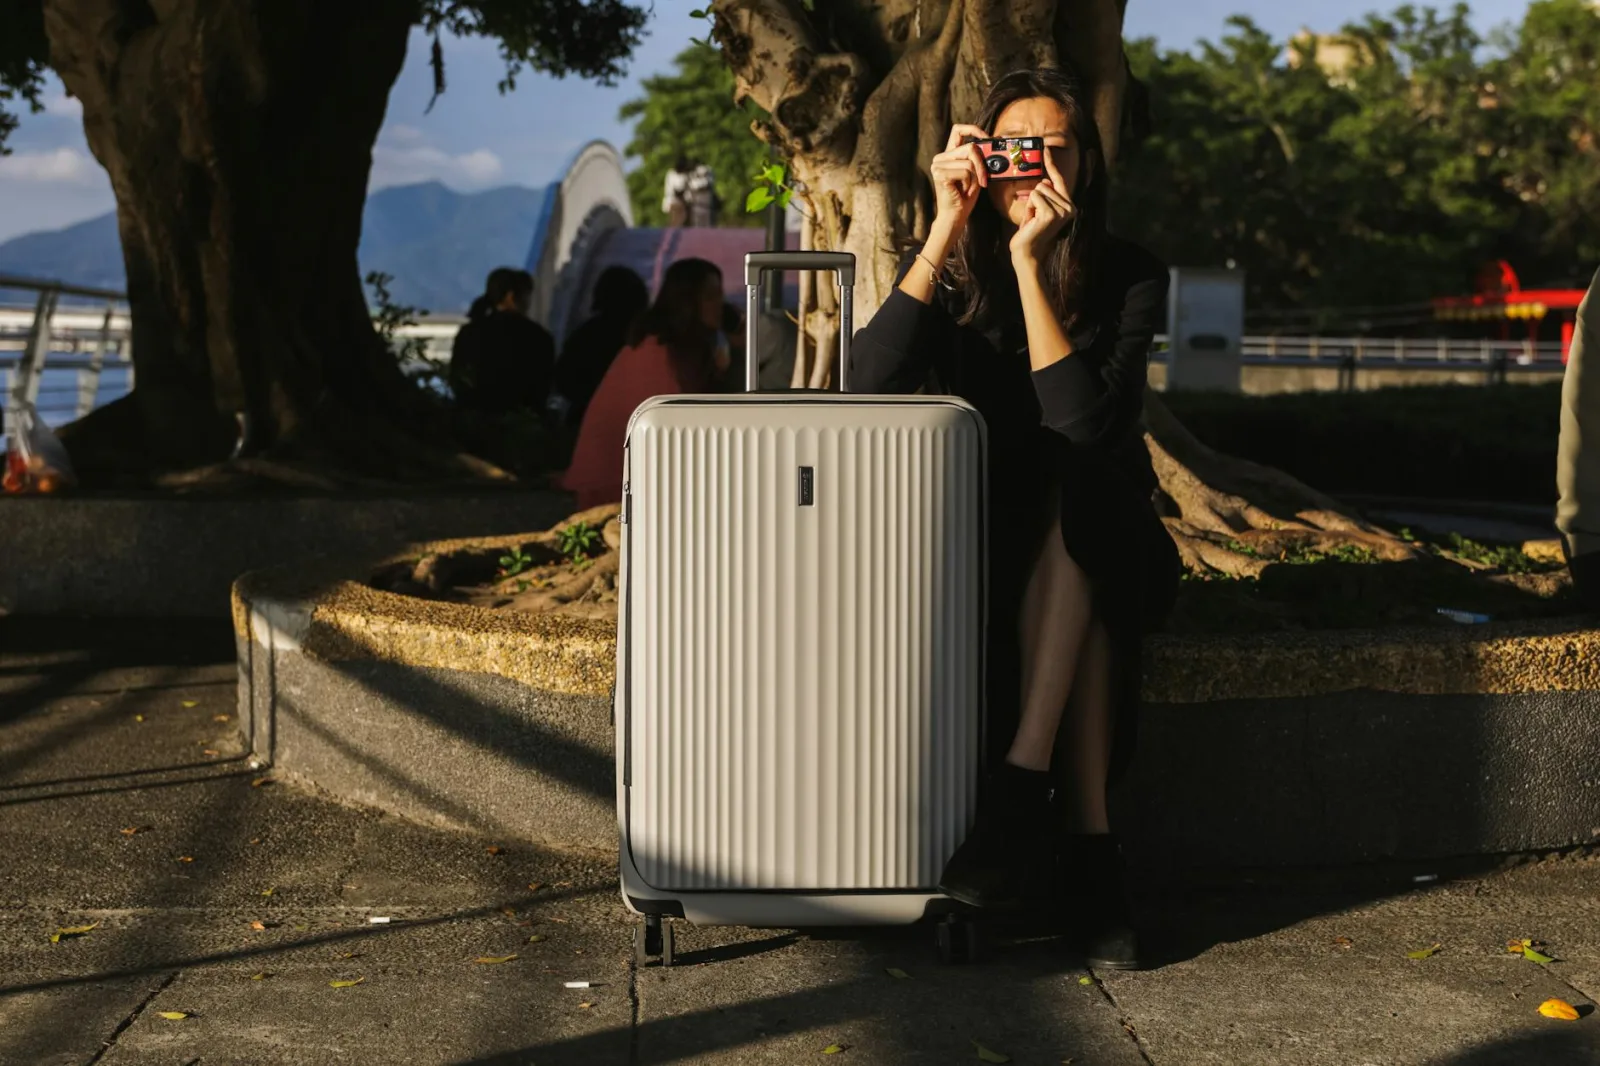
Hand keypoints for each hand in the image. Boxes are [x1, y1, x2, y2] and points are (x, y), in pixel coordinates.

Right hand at [928, 124, 991, 236]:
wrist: (955, 216)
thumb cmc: (965, 196)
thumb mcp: (976, 173)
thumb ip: (980, 158)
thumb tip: (996, 143)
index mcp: (948, 154)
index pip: (958, 130)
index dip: (974, 130)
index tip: (987, 138)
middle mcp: (940, 157)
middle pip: (970, 147)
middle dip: (982, 164)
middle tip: (984, 179)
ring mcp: (938, 165)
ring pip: (969, 161)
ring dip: (975, 177)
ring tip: (968, 188)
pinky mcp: (940, 175)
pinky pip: (965, 172)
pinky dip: (969, 183)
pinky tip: (962, 191)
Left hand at [1008, 151, 1076, 267]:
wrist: (1027, 252)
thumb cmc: (1030, 231)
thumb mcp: (1038, 209)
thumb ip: (1044, 194)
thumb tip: (1045, 179)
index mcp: (1069, 205)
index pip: (1059, 180)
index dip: (1051, 164)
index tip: (1046, 149)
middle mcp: (1070, 207)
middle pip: (1045, 183)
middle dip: (1034, 198)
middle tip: (1035, 216)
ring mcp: (1063, 211)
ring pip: (1039, 189)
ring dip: (1031, 204)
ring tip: (1033, 219)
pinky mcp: (1052, 214)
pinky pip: (1035, 196)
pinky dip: (1029, 207)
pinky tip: (1032, 220)